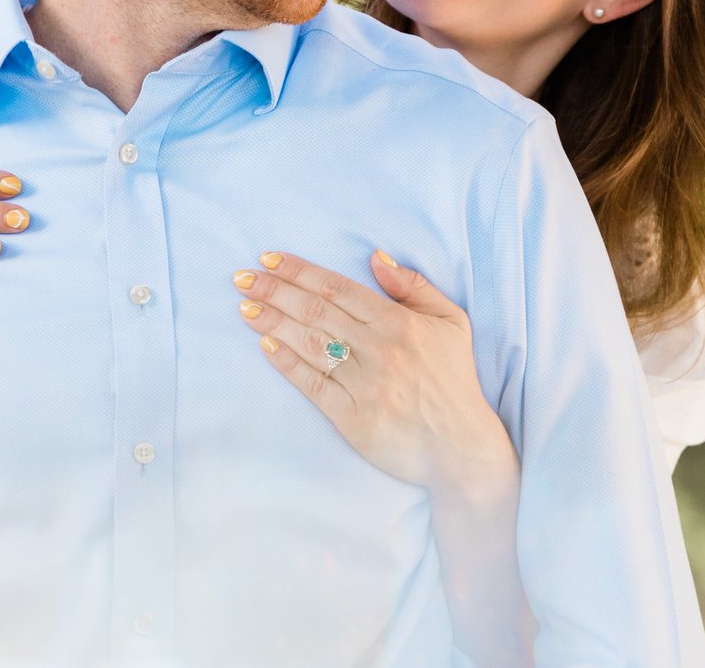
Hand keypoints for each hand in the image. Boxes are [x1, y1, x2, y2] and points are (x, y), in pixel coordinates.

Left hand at [233, 249, 518, 501]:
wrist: (461, 446)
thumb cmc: (454, 379)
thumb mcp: (450, 322)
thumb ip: (414, 286)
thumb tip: (375, 258)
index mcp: (398, 323)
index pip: (337, 289)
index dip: (301, 272)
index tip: (270, 260)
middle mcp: (378, 350)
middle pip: (316, 312)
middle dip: (275, 291)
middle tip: (243, 278)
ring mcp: (364, 385)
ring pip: (310, 344)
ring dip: (273, 322)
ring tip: (245, 306)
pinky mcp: (352, 418)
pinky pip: (313, 384)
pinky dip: (287, 363)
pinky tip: (266, 345)